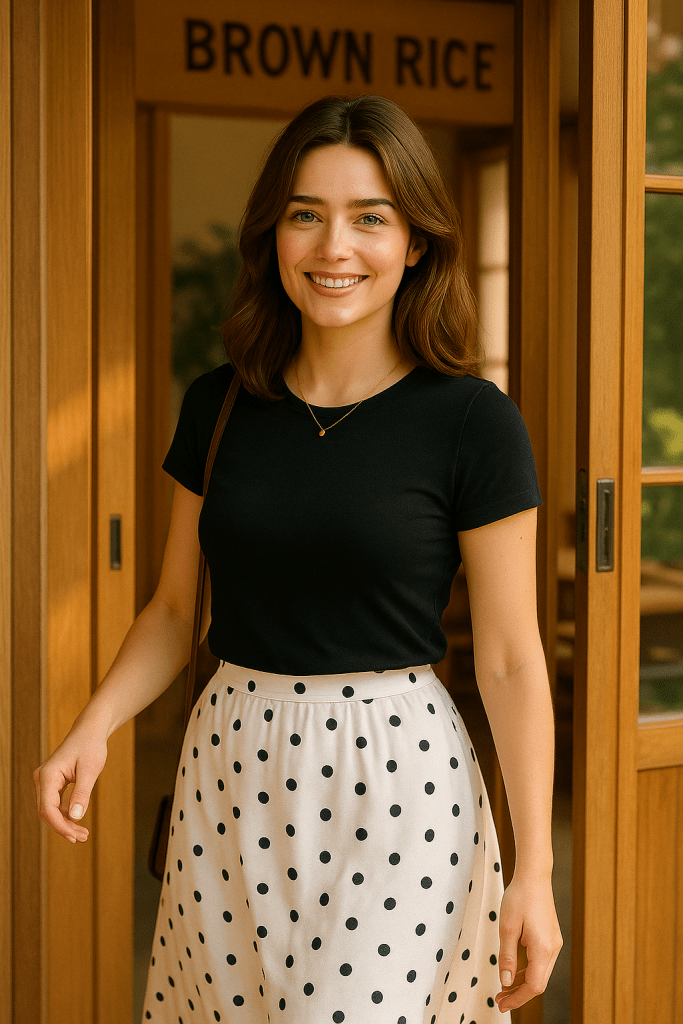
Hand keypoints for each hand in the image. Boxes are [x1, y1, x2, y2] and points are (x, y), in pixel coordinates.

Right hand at [33, 726, 107, 842]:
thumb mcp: (90, 770)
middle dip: (63, 827)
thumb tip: (74, 818)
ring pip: (50, 809)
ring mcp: (45, 781)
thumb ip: (82, 793)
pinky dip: (64, 814)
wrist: (89, 731)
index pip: (47, 809)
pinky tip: (76, 821)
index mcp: (48, 775)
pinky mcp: (52, 782)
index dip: (60, 826)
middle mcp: (42, 778)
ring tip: (82, 834)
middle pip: (47, 812)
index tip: (75, 836)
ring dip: (64, 823)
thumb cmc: (91, 747)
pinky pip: (54, 803)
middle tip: (82, 838)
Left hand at [495, 873, 562, 1012]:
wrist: (534, 876)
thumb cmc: (519, 897)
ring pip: (540, 973)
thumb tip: (506, 982)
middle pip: (538, 983)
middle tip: (499, 999)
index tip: (501, 1004)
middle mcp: (553, 948)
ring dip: (522, 983)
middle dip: (519, 994)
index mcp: (543, 948)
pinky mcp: (551, 937)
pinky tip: (514, 972)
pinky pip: (541, 962)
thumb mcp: (507, 927)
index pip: (533, 986)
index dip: (517, 998)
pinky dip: (528, 970)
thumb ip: (507, 956)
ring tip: (503, 988)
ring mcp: (554, 943)